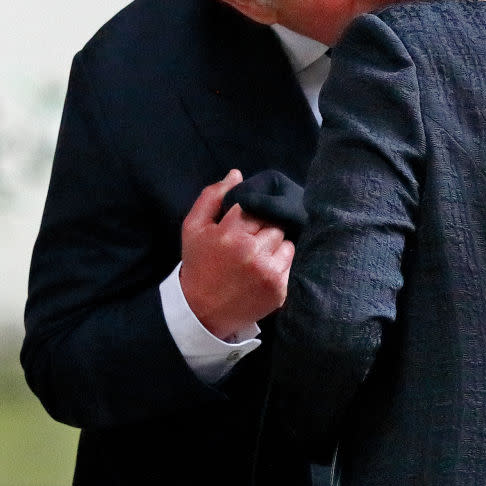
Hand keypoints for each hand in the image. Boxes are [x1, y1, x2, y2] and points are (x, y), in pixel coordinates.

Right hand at [179, 170, 295, 338]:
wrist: (201, 312)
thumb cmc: (198, 265)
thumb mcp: (193, 228)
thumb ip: (212, 197)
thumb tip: (237, 174)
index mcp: (229, 233)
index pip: (255, 206)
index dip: (250, 214)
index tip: (243, 224)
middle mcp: (251, 251)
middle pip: (273, 223)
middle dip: (264, 228)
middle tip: (251, 240)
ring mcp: (267, 271)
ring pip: (286, 240)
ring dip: (275, 245)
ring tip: (258, 255)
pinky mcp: (279, 288)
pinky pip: (291, 262)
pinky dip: (281, 263)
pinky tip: (264, 270)